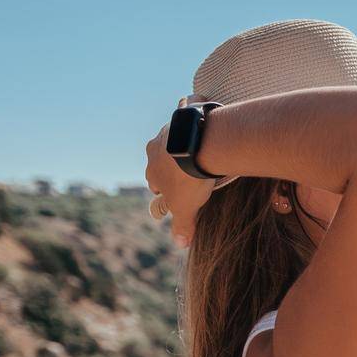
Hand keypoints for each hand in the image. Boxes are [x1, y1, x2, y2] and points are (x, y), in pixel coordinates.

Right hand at [145, 121, 215, 247]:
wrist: (199, 146)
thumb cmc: (190, 180)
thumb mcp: (187, 208)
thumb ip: (183, 226)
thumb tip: (181, 244)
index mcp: (152, 171)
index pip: (154, 183)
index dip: (165, 190)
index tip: (176, 193)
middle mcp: (154, 149)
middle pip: (159, 160)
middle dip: (170, 165)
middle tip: (187, 171)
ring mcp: (167, 130)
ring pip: (172, 138)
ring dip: (181, 143)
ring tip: (200, 148)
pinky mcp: (182, 115)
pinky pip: (186, 111)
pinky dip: (192, 114)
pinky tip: (204, 118)